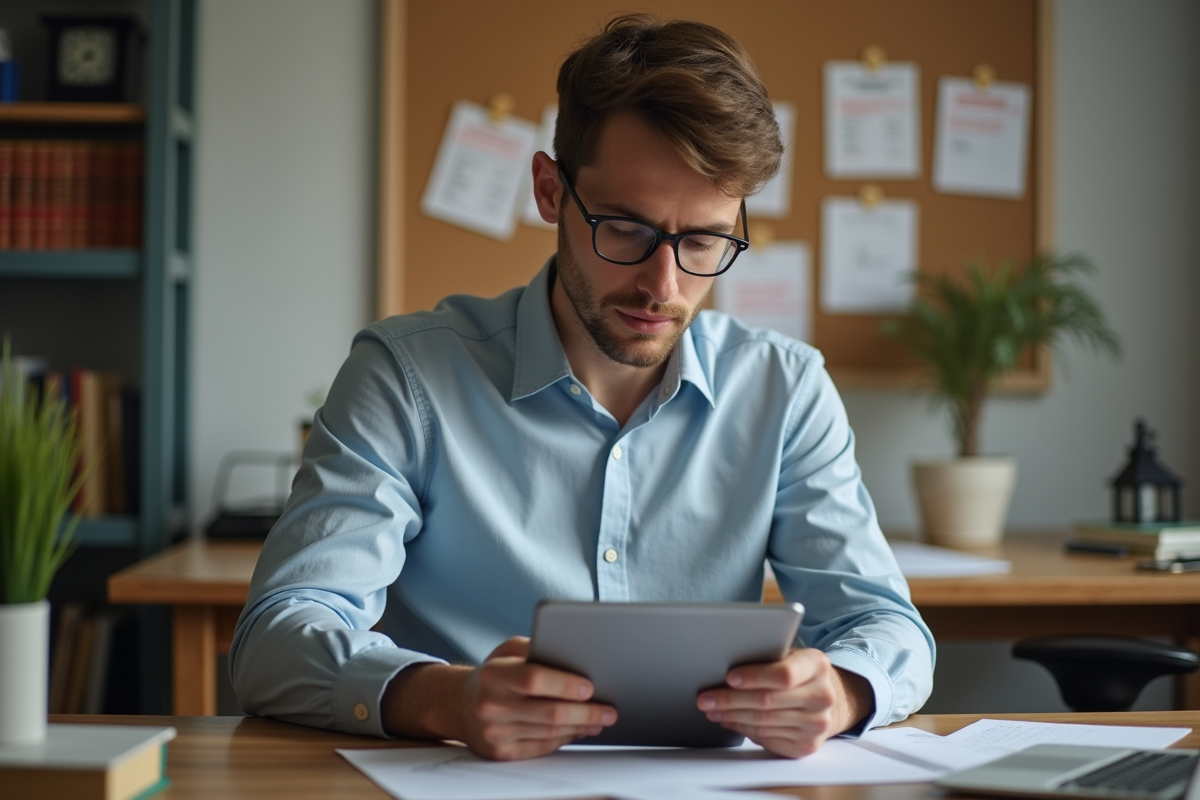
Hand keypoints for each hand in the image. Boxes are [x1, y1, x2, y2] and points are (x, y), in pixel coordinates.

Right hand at [382, 636, 616, 760]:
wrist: (460, 704)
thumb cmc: (495, 673)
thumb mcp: (509, 651)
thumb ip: (538, 651)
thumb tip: (578, 658)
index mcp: (493, 674)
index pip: (533, 679)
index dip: (564, 684)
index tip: (590, 686)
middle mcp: (490, 705)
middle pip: (548, 712)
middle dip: (585, 712)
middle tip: (609, 709)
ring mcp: (494, 732)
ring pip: (549, 732)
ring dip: (580, 726)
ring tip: (600, 719)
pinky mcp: (501, 752)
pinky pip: (542, 747)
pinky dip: (565, 738)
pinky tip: (580, 729)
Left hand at [696, 648, 872, 757]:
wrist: (827, 698)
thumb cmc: (797, 671)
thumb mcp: (789, 655)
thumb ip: (767, 657)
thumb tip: (723, 663)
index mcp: (818, 665)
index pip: (784, 674)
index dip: (754, 677)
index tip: (729, 677)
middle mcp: (823, 696)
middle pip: (767, 701)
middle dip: (730, 700)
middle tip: (705, 698)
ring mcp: (817, 724)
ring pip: (763, 722)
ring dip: (731, 716)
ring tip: (711, 709)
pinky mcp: (807, 745)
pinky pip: (766, 737)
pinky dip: (743, 728)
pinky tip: (729, 720)